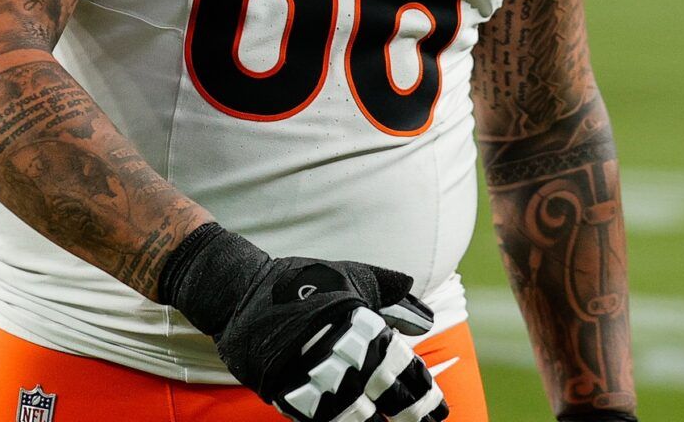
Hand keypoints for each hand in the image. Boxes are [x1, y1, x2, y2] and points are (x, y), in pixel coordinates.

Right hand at [160, 224, 447, 421]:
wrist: (244, 293)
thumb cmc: (306, 282)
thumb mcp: (353, 276)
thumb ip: (391, 294)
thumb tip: (426, 316)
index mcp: (363, 325)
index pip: (403, 369)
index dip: (424, 394)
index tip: (439, 411)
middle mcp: (341, 353)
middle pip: (384, 396)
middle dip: (410, 417)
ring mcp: (313, 375)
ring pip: (355, 417)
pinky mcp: (287, 392)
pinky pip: (319, 420)